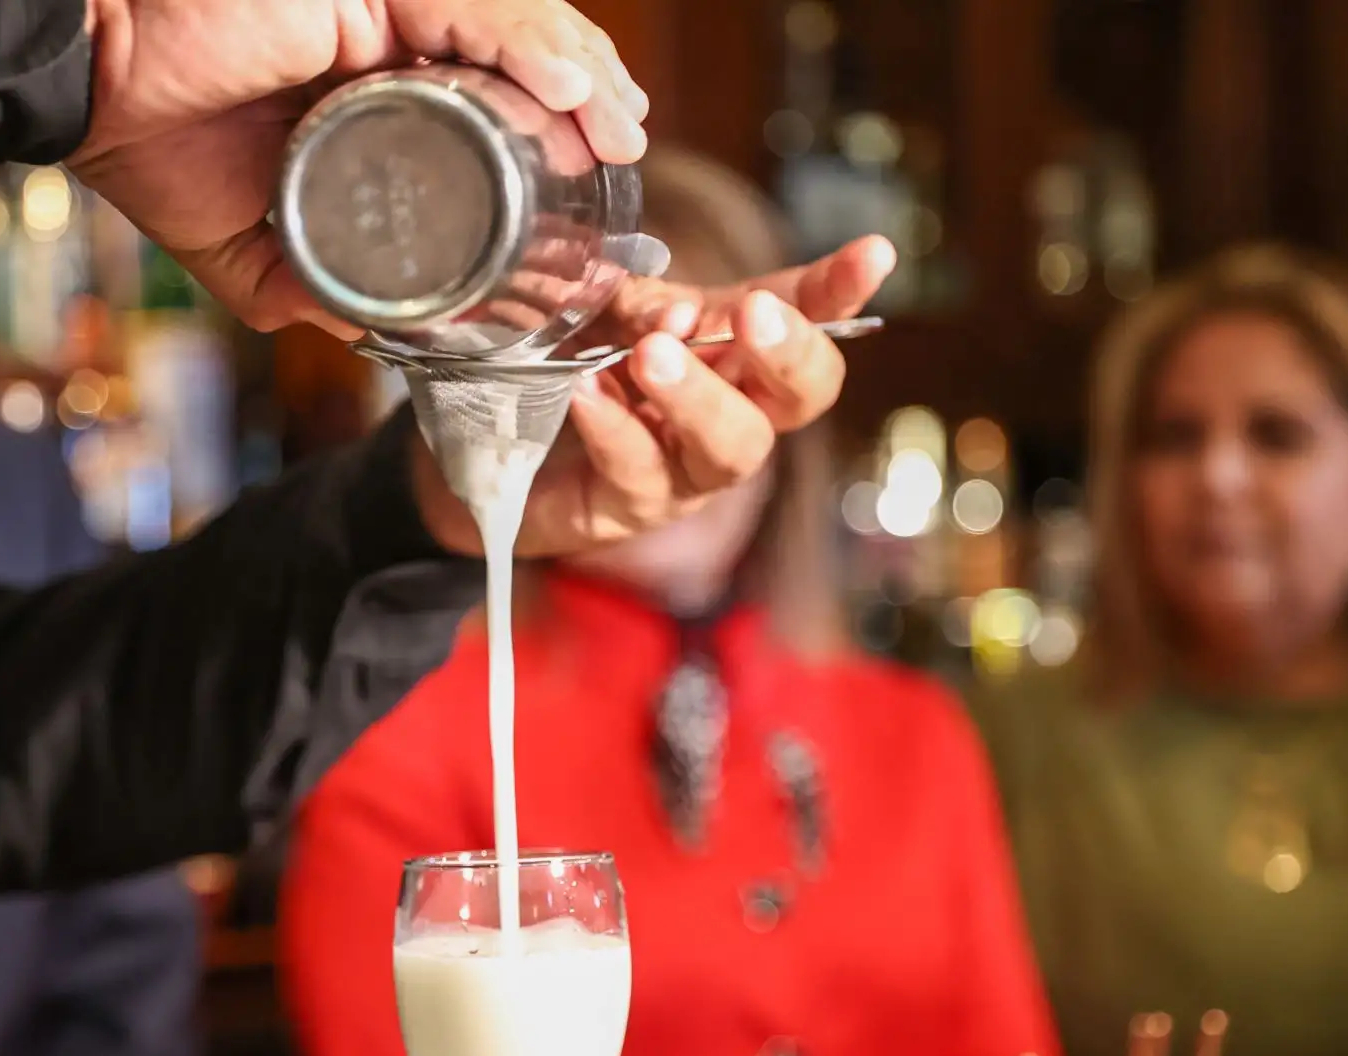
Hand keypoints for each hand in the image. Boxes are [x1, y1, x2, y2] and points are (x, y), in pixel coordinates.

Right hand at [70, 0, 647, 335]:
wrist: (86, 95)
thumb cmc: (152, 147)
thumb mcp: (252, 248)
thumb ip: (315, 288)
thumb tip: (381, 340)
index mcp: (369, 82)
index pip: (488, 87)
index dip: (555, 117)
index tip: (602, 168)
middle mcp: (385, 32)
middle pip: (517, 48)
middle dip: (588, 91)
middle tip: (628, 145)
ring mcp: (378, 4)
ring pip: (509, 20)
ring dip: (578, 70)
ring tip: (620, 125)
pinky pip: (468, 7)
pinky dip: (527, 46)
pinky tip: (573, 92)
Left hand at [414, 236, 898, 555]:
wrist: (474, 447)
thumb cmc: (556, 365)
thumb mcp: (600, 311)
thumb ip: (642, 302)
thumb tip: (679, 314)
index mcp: (731, 350)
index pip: (802, 317)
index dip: (839, 291)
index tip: (873, 254)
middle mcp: (727, 412)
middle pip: (801, 395)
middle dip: (789, 353)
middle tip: (753, 315)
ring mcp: (685, 470)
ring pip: (732, 447)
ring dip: (699, 396)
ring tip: (652, 356)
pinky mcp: (628, 509)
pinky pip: (639, 474)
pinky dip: (615, 428)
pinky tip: (587, 393)